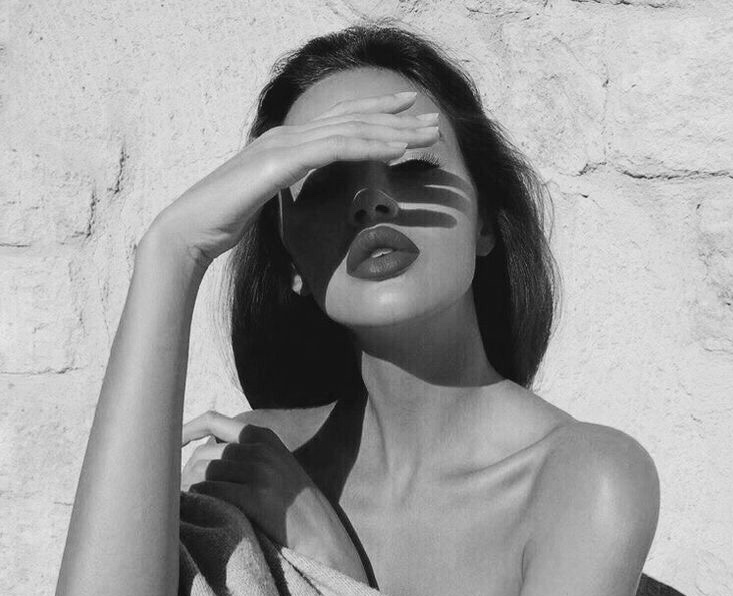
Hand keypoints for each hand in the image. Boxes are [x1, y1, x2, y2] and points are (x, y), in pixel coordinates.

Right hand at [146, 89, 438, 270]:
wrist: (190, 231)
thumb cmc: (224, 223)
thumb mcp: (266, 204)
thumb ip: (287, 193)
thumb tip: (304, 202)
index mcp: (285, 144)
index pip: (338, 124)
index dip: (376, 118)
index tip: (408, 117)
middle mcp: (287, 136)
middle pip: (351, 119)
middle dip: (395, 117)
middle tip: (432, 117)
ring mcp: (283, 145)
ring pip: (350, 130)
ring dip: (393, 132)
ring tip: (427, 133)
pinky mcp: (280, 163)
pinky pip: (334, 149)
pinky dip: (368, 146)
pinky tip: (395, 149)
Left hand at [181, 411, 368, 583]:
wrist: (323, 535)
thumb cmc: (294, 508)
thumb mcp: (277, 467)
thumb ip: (248, 454)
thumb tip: (199, 453)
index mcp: (264, 438)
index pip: (214, 421)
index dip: (186, 428)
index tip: (169, 442)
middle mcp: (261, 449)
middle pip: (203, 454)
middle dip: (184, 475)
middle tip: (178, 498)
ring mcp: (260, 472)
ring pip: (203, 473)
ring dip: (188, 491)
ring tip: (186, 509)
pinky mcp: (257, 497)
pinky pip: (211, 493)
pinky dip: (198, 504)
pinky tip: (198, 515)